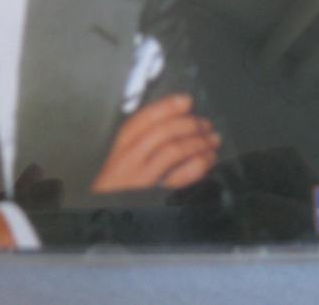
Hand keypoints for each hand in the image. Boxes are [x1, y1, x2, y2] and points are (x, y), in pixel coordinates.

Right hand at [91, 94, 219, 192]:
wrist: (105, 219)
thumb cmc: (118, 187)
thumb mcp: (120, 161)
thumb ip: (140, 141)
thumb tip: (173, 119)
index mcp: (120, 148)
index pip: (144, 119)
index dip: (167, 107)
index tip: (186, 100)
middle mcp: (128, 161)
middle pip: (162, 132)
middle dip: (189, 124)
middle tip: (205, 123)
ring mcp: (141, 180)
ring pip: (173, 151)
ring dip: (198, 142)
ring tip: (212, 140)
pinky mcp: (155, 197)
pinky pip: (181, 178)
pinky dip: (198, 165)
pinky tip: (208, 160)